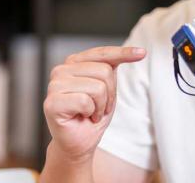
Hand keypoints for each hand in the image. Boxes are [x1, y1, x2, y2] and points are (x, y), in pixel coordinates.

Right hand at [43, 46, 145, 162]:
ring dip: (100, 106)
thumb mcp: (108, 88)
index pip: (102, 53)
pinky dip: (90, 113)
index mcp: (74, 63)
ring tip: (91, 113)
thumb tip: (135, 51)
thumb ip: (112, 68)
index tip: (142, 53)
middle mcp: (61, 70)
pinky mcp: (52, 102)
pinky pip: (85, 101)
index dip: (123, 53)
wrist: (79, 143)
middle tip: (99, 107)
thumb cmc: (92, 115)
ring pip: (97, 87)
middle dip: (110, 94)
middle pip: (104, 71)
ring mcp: (54, 85)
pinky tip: (82, 117)